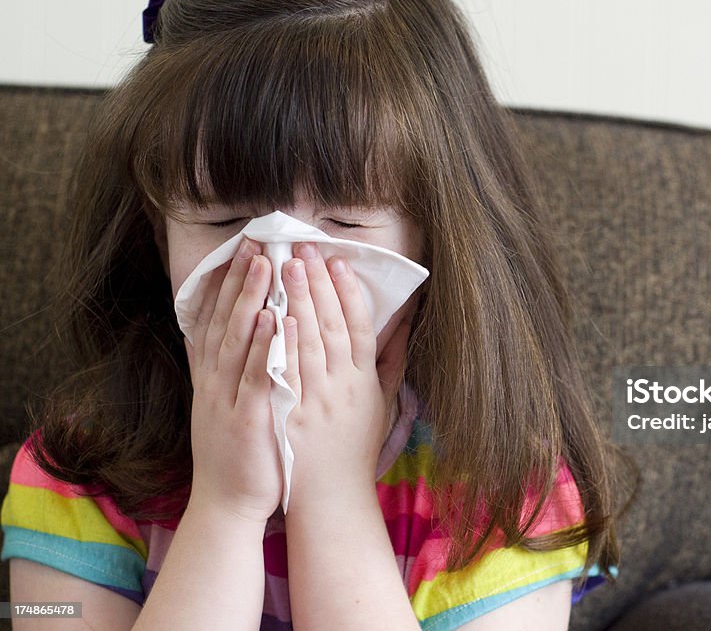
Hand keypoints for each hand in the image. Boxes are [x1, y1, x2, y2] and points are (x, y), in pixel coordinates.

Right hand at [184, 237, 282, 523]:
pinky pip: (256, 376)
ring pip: (238, 342)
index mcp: (213, 377)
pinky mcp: (246, 419)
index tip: (238, 250)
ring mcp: (227, 399)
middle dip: (239, 281)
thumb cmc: (239, 450)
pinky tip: (273, 318)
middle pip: (225, 321)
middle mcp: (215, 382)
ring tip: (262, 265)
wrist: (228, 502)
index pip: (214, 321)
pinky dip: (264, 346)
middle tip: (253, 242)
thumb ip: (229, 368)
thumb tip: (236, 333)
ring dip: (249, 301)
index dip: (224, 285)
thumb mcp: (225, 403)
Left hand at [280, 242, 412, 509]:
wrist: (330, 499)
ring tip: (283, 266)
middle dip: (316, 283)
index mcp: (364, 381)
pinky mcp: (289, 416)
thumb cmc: (355, 448)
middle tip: (303, 248)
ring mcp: (315, 401)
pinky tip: (271, 316)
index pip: (358, 326)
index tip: (338, 260)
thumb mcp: (383, 404)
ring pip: (306, 343)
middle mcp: (343, 387)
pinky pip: (283, 374)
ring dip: (295, 301)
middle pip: (330, 326)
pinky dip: (279, 344)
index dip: (348, 292)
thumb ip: (393, 361)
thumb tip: (405, 320)